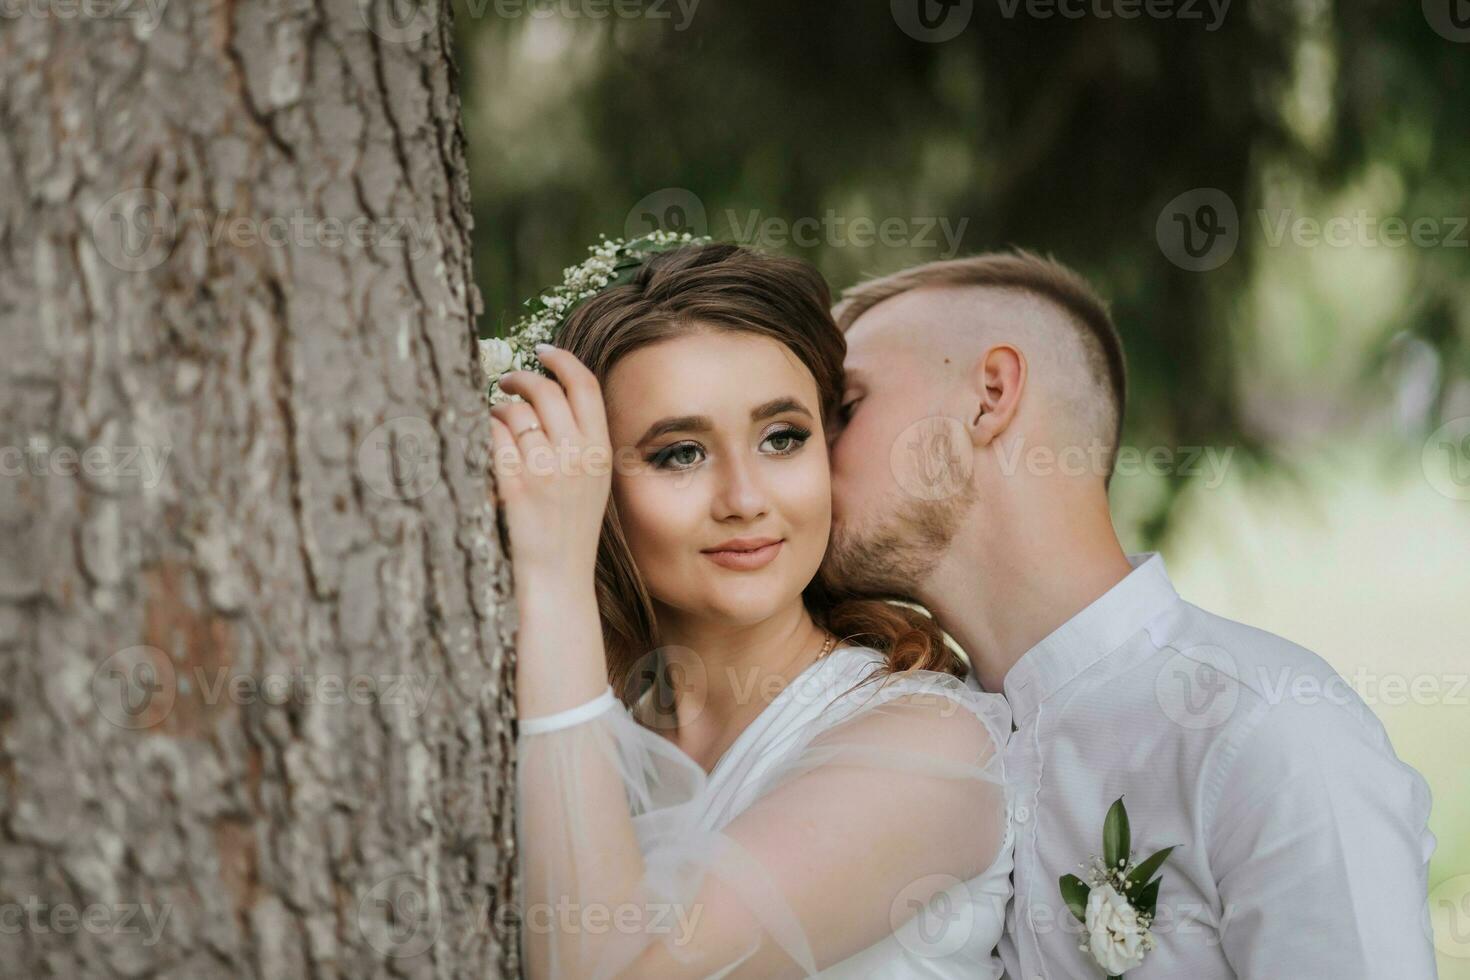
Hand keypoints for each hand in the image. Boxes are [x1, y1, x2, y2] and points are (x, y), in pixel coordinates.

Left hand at [488, 345, 611, 586]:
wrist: (558, 577)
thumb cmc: (570, 529)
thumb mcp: (594, 481)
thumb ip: (582, 440)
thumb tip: (552, 394)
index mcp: (600, 451)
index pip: (584, 386)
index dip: (562, 359)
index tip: (543, 350)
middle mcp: (576, 456)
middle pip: (545, 390)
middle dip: (521, 378)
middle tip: (507, 382)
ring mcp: (545, 471)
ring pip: (515, 411)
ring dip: (498, 408)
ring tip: (494, 420)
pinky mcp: (514, 486)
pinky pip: (492, 437)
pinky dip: (483, 430)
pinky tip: (482, 438)